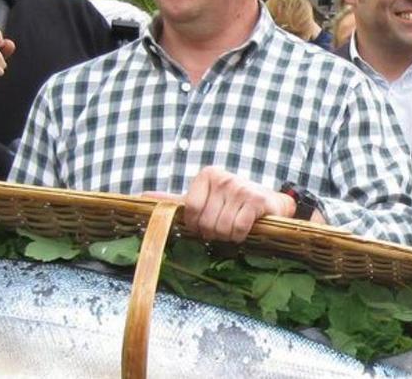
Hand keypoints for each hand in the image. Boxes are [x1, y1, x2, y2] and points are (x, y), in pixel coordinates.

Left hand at [145, 167, 295, 242]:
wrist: (269, 202)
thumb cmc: (232, 203)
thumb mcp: (204, 198)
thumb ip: (176, 200)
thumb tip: (141, 196)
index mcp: (207, 175)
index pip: (190, 209)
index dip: (196, 224)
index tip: (204, 225)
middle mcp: (223, 178)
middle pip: (206, 221)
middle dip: (213, 232)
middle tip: (222, 228)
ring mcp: (241, 188)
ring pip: (222, 228)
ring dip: (227, 236)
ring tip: (234, 228)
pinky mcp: (256, 200)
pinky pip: (239, 229)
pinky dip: (240, 235)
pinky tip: (245, 228)